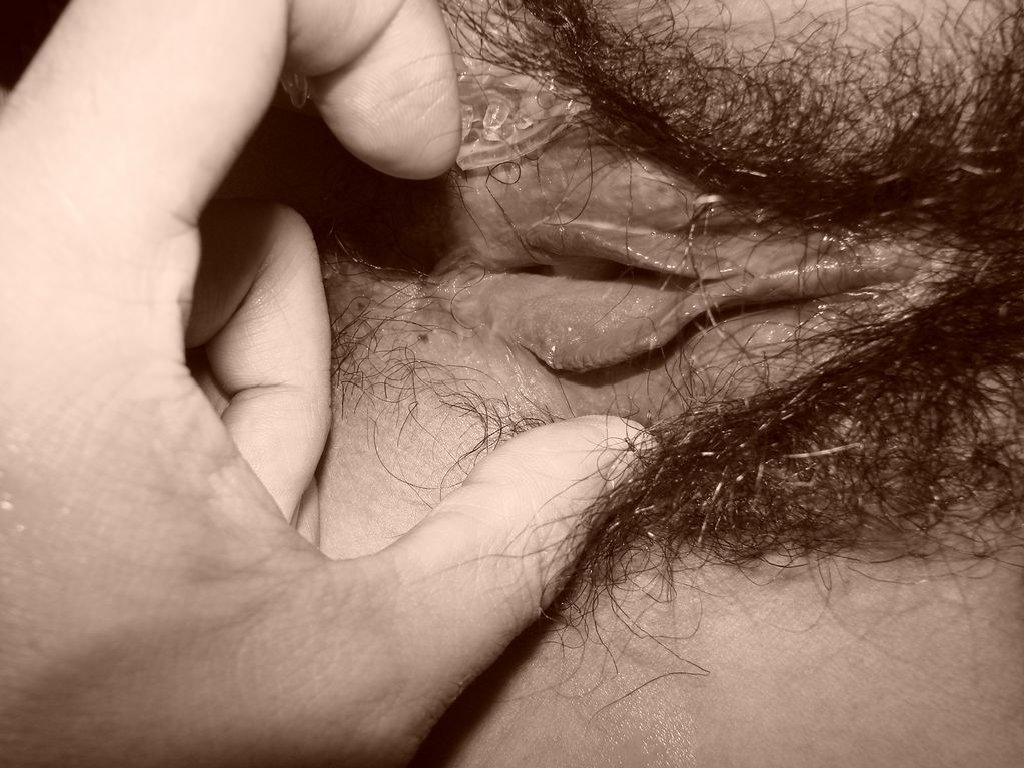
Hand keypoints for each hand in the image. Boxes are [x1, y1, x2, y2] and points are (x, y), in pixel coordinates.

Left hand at [0, 1, 637, 764]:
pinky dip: (176, 336)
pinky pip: (101, 243)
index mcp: (34, 280)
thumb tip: (613, 455)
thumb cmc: (69, 765)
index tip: (422, 156)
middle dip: (300, 252)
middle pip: (197, 104)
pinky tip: (169, 467)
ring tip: (219, 486)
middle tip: (296, 408)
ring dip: (238, 326)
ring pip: (156, 196)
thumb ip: (502, 554)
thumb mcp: (324, 680)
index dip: (368, 24)